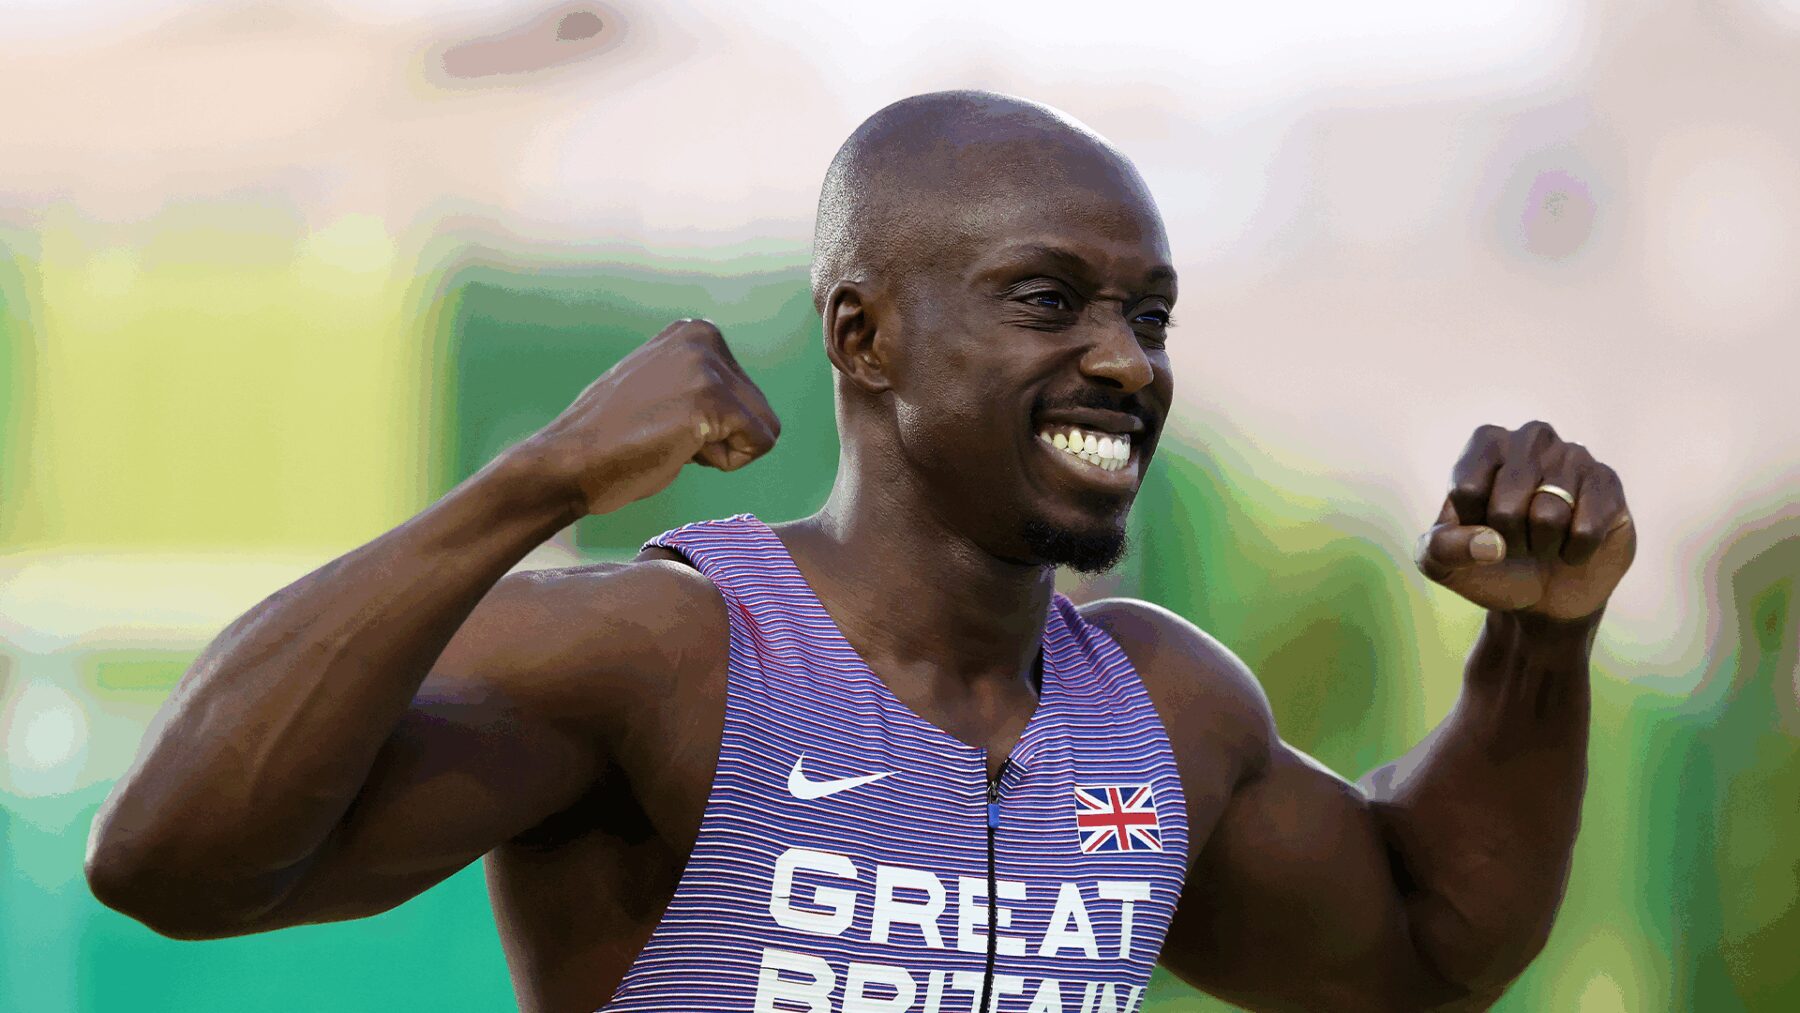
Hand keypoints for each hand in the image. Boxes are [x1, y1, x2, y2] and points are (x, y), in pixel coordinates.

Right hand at [514, 318, 781, 517]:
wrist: (569, 462)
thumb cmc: (613, 440)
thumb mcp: (663, 388)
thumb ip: (698, 381)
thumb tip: (744, 405)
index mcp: (695, 331)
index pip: (747, 395)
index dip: (712, 426)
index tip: (663, 421)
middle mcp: (705, 336)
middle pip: (762, 410)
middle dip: (722, 438)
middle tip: (665, 434)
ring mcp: (707, 365)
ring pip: (764, 429)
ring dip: (720, 450)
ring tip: (669, 439)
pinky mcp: (712, 399)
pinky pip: (758, 445)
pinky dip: (723, 462)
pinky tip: (677, 449)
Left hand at [1415, 421, 1634, 622]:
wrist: (1544, 593)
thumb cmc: (1489, 564)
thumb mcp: (1443, 562)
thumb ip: (1442, 548)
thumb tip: (1490, 543)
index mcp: (1485, 443)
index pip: (1466, 490)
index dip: (1471, 527)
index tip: (1482, 528)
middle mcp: (1531, 437)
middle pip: (1505, 506)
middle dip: (1509, 540)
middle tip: (1518, 541)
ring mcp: (1574, 456)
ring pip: (1548, 516)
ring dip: (1543, 545)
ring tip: (1545, 540)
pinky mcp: (1608, 483)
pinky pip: (1586, 528)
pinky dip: (1575, 552)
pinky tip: (1573, 546)